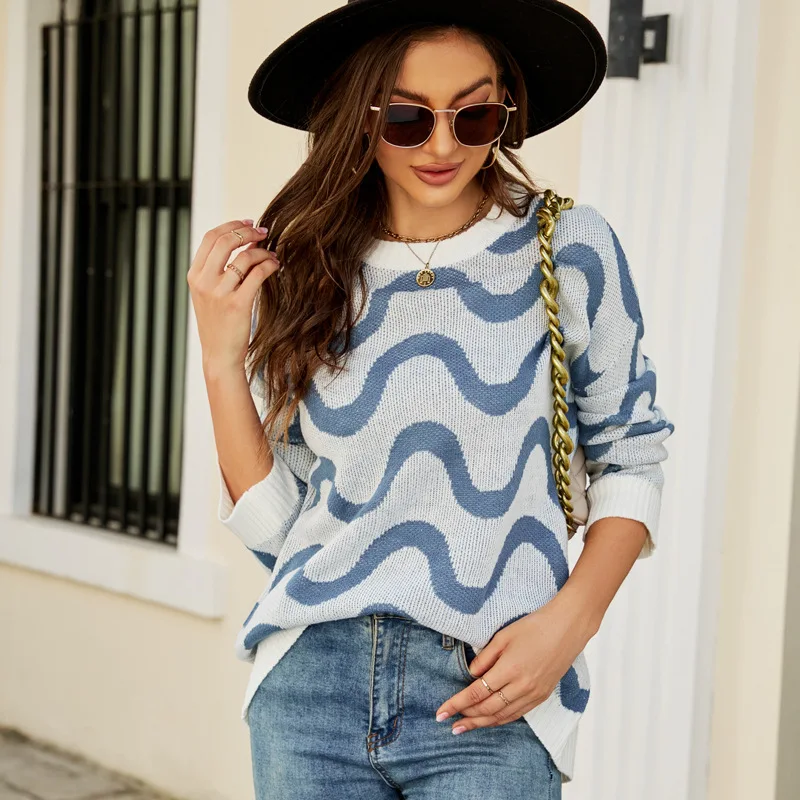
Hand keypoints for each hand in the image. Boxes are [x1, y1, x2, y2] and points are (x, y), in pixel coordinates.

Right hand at [187, 219, 280, 375]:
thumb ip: (219, 270)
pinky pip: (257, 274)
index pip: (210, 238)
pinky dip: (269, 265)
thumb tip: (245, 241)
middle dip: (248, 231)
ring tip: (273, 255)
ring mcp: (219, 293)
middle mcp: (203, 282)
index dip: (231, 225)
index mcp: (194, 276)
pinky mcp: (237, 305)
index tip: (248, 223)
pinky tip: (275, 266)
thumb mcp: (209, 294)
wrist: (219, 355)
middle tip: (264, 232)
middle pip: (225, 241)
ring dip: (263, 252)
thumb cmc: (218, 324)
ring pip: (244, 257)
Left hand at [435, 593, 594, 733]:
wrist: (567, 629)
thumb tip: (471, 675)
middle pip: (487, 709)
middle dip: (466, 717)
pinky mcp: (542, 696)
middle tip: (448, 723)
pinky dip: (500, 720)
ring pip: (502, 716)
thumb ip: (485, 657)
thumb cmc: (533, 626)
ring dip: (481, 723)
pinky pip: (517, 714)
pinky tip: (489, 721)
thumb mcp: (503, 636)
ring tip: (464, 727)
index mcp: (509, 669)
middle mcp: (521, 686)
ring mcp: (533, 694)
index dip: (456, 704)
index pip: (476, 692)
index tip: (441, 712)